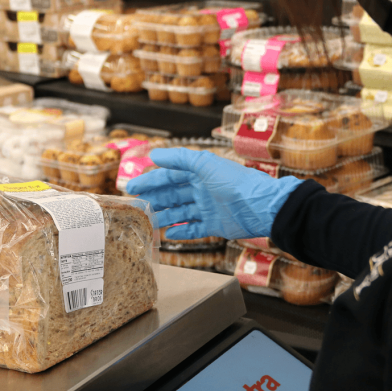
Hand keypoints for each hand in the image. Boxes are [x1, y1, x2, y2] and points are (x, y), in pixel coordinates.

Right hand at [126, 148, 303, 239]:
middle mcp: (202, 189)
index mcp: (200, 172)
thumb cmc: (235, 182)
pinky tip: (169, 235)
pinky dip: (182, 232)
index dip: (151, 181)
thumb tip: (155, 154)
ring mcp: (208, 208)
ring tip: (148, 222)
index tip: (132, 188)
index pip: (170, 175)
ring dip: (164, 216)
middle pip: (173, 194)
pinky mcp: (215, 225)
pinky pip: (194, 229)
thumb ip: (180, 158)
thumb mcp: (205, 164)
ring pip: (180, 212)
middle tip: (136, 207)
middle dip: (154, 199)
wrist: (260, 206)